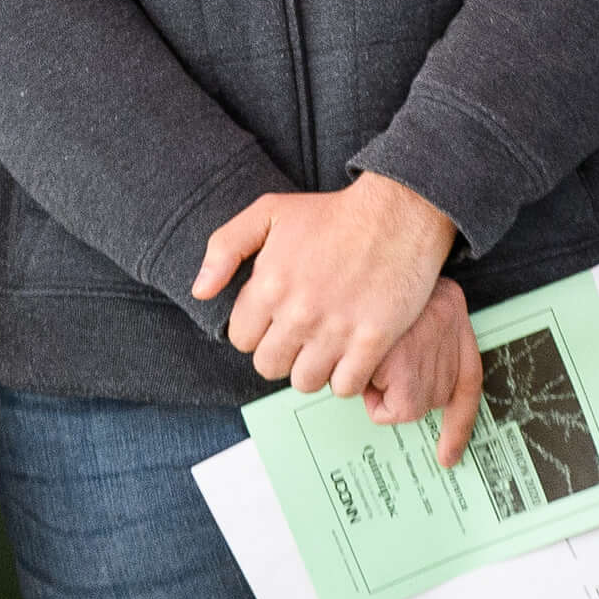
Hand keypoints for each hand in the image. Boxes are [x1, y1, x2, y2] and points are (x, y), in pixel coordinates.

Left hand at [193, 171, 458, 400]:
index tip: (275, 315)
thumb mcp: (269, 212)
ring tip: (323, 344)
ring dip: (312, 368)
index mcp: (269, 285)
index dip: (256, 328)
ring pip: (305, 382)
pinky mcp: (372, 341)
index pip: (241, 339)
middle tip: (299, 332)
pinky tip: (350, 353)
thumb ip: (225, 248)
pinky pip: (345, 386)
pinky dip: (346, 376)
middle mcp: (298, 313)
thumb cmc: (332, 212)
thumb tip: (200, 291)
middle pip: (269, 367)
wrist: (398, 212)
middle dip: (280, 352)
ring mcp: (336, 330)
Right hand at [363, 279, 483, 466]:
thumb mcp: (412, 298)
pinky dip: (371, 395)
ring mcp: (431, 359)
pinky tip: (366, 362)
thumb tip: (401, 387)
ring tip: (372, 352)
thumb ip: (422, 338)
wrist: (376, 245)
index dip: (458, 427)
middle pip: (430, 398)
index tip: (447, 458)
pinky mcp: (404, 370)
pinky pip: (384, 408)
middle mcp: (452, 343)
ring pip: (405, 406)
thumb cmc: (383, 273)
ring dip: (382, 389)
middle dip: (401, 388)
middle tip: (382, 354)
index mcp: (456, 321)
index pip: (467, 385)